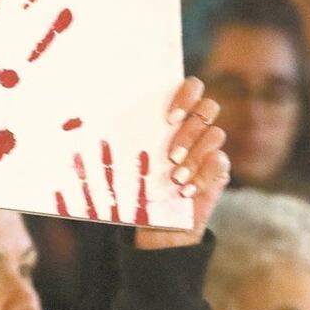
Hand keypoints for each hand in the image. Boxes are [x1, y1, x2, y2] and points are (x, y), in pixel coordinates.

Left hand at [135, 77, 229, 249]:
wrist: (156, 221)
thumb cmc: (137, 185)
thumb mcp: (126, 161)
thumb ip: (123, 140)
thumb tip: (90, 124)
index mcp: (173, 115)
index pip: (191, 87)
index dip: (186, 95)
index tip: (169, 118)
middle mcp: (195, 126)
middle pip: (208, 108)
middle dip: (189, 130)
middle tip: (170, 155)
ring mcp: (210, 146)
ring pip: (215, 135)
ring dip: (194, 157)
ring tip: (174, 178)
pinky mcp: (219, 169)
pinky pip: (220, 163)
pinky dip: (202, 177)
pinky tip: (185, 191)